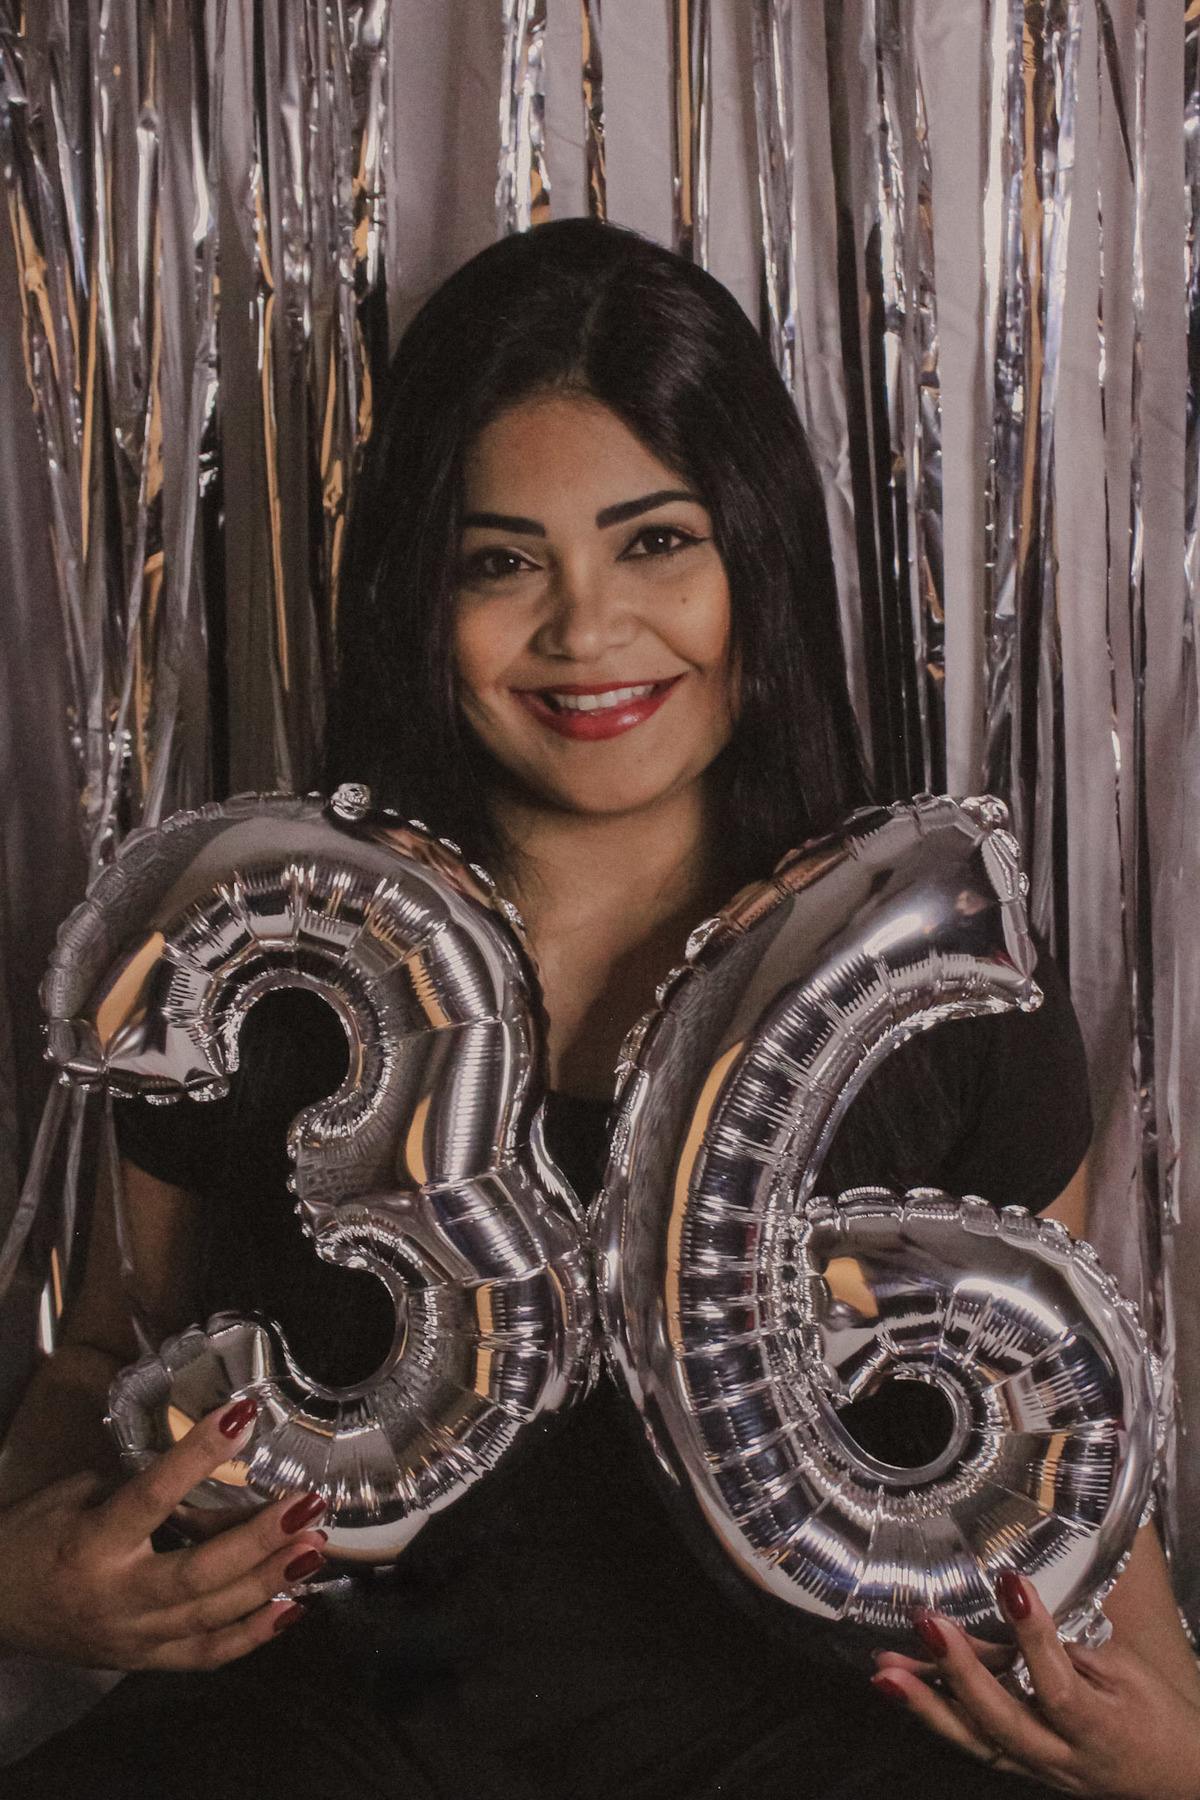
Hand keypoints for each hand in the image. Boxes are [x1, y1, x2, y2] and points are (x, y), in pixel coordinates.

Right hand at [0, 1400, 328, 1669]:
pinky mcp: (144, 1662)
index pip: (151, 1496)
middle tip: (308, 1505)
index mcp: (91, 1544)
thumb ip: (134, 1484)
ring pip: (211, 1616)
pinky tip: (294, 1607)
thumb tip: (207, 1465)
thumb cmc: (31, 1539)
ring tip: (316, 1548)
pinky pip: (206, 1654)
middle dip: (259, 1539)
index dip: (197, 1455)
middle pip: (198, 1573)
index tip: (243, 1416)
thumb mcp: (72, 1496)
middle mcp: (115, 1597)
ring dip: (270, 1581)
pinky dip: (254, 1635)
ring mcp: (133, 1638)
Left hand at [872, 1572, 1199, 1798]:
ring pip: (976, 1740)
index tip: (1010, 1584)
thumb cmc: (1156, 1719)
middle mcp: (1062, 1755)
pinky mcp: (1020, 1765)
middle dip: (960, 1674)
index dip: (1032, 1633)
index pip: (1059, 1684)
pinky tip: (900, 1684)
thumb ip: (1074, 1645)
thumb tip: (1020, 1606)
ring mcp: (1037, 1765)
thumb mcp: (1129, 1673)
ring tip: (884, 1669)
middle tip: (928, 1627)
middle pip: (1004, 1721)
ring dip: (925, 1703)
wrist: (1173, 1779)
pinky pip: (973, 1741)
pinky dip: (934, 1712)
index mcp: (1099, 1727)